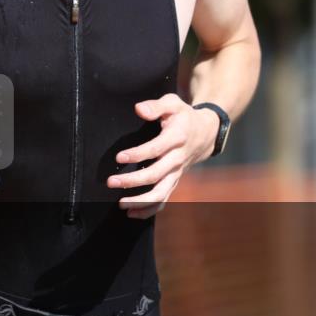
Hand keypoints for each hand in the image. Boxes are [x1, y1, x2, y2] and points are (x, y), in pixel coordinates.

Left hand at [106, 94, 218, 219]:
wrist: (205, 133)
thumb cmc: (183, 116)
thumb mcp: (172, 103)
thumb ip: (155, 106)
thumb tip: (139, 109)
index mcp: (177, 138)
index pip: (156, 149)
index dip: (138, 154)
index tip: (119, 157)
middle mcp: (177, 159)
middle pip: (155, 174)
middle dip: (132, 180)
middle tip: (111, 182)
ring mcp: (177, 173)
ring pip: (161, 193)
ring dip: (140, 201)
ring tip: (121, 203)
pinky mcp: (174, 181)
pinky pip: (163, 199)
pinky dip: (148, 209)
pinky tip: (131, 213)